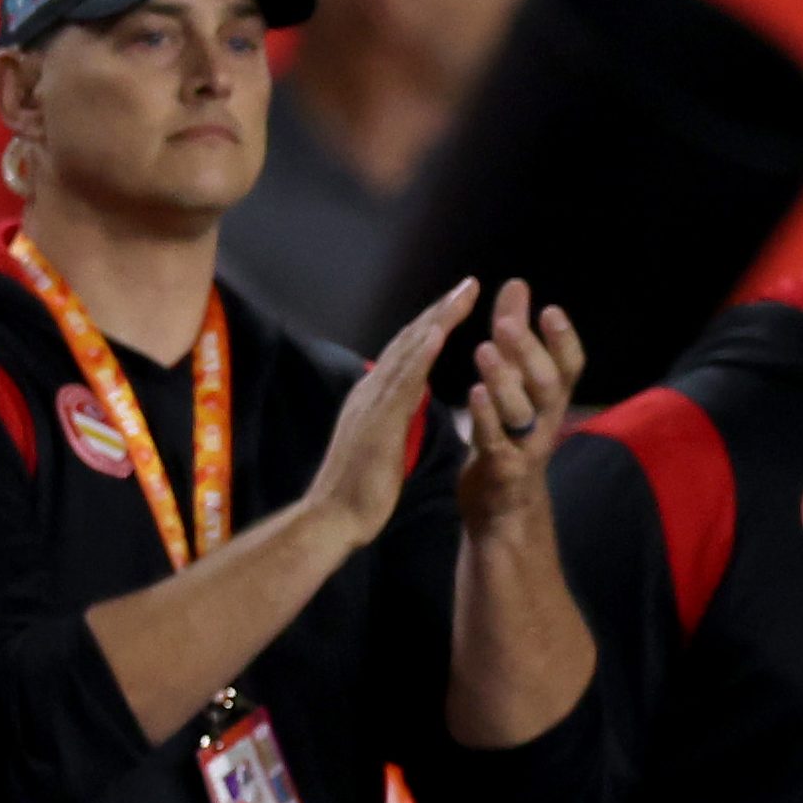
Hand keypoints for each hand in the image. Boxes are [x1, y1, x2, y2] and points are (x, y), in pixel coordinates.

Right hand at [305, 278, 477, 555]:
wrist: (333, 517)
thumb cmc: (361, 489)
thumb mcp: (384, 443)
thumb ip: (395, 418)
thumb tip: (407, 403)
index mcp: (375, 396)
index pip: (408, 353)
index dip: (433, 326)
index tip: (458, 304)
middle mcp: (372, 389)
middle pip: (410, 341)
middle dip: (439, 311)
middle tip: (470, 285)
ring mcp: (373, 401)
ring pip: (409, 351)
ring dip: (437, 319)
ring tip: (464, 295)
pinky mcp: (379, 419)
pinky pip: (405, 380)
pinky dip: (422, 352)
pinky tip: (441, 332)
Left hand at [454, 281, 584, 538]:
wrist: (504, 507)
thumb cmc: (508, 433)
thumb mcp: (516, 381)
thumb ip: (517, 335)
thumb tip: (517, 284)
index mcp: (550, 399)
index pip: (570, 367)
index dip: (564, 341)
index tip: (550, 310)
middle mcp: (546, 421)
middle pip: (548, 384)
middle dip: (529, 351)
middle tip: (506, 324)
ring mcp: (526, 447)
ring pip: (523, 413)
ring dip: (505, 380)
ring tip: (483, 350)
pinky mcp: (502, 470)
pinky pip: (496, 442)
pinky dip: (486, 418)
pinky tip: (473, 393)